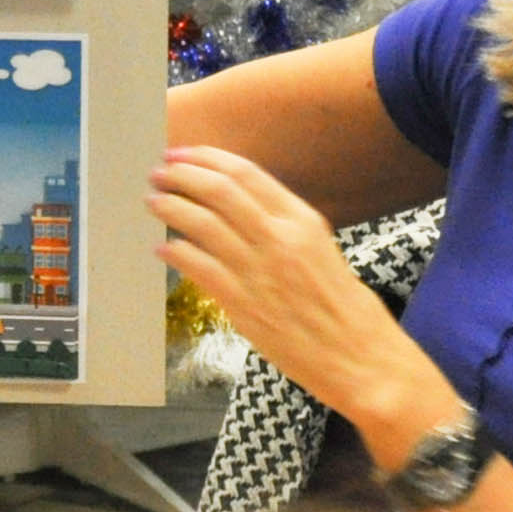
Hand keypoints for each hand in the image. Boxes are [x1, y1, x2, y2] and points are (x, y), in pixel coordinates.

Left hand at [146, 144, 447, 443]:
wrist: (359, 357)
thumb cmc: (343, 308)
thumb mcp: (319, 250)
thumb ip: (282, 228)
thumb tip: (238, 212)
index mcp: (302, 220)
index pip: (246, 173)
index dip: (206, 159)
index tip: (182, 154)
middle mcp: (280, 237)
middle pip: (219, 190)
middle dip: (181, 175)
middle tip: (159, 172)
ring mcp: (259, 271)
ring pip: (201, 224)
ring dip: (170, 207)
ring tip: (153, 201)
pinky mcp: (243, 305)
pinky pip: (198, 268)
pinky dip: (175, 253)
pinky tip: (162, 248)